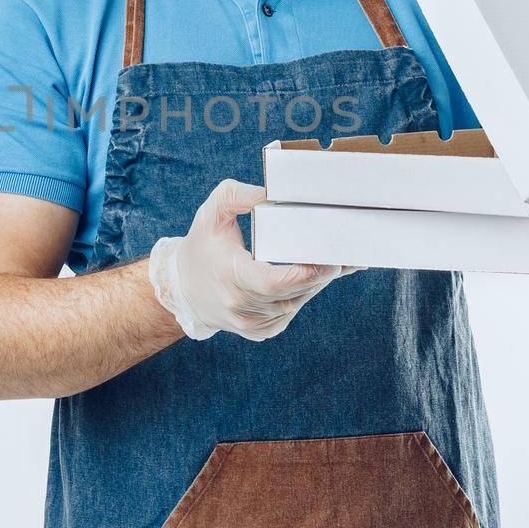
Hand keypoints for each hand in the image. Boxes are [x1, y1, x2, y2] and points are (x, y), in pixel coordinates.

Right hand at [147, 179, 359, 342]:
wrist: (182, 289)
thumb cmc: (201, 246)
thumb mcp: (212, 212)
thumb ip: (238, 195)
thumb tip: (273, 195)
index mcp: (231, 277)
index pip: (274, 282)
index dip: (306, 274)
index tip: (330, 259)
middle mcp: (241, 307)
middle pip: (294, 293)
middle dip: (322, 274)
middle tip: (345, 253)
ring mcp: (250, 324)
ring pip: (296, 304)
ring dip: (317, 284)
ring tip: (338, 262)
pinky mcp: (259, 332)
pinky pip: (290, 314)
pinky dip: (303, 296)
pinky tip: (316, 279)